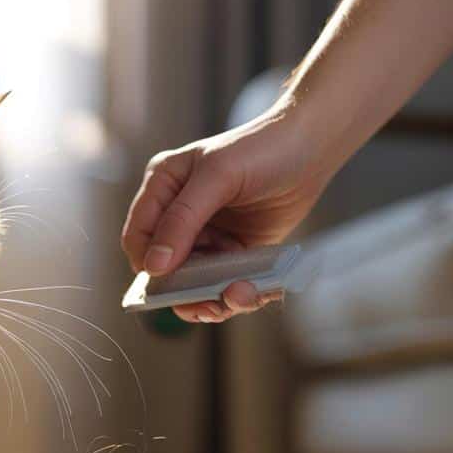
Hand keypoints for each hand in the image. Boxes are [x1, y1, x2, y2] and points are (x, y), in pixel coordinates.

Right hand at [120, 109, 331, 322]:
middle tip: (208, 305)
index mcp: (163, 188)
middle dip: (185, 290)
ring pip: (195, 282)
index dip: (149, 264)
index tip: (172, 284)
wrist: (313, 147)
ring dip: (214, 297)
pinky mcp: (232, 249)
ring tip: (239, 296)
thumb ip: (182, 220)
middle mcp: (178, 214)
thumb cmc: (261, 149)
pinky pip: (224, 282)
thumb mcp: (217, 177)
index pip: (139, 237)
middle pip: (165, 267)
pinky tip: (256, 291)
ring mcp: (206, 234)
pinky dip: (238, 293)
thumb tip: (154, 266)